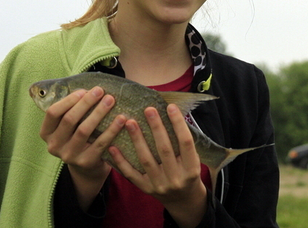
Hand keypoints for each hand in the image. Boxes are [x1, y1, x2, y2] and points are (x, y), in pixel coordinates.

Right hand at [39, 86, 125, 209]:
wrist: (86, 166)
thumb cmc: (78, 135)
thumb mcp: (68, 125)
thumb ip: (72, 108)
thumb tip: (89, 86)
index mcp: (46, 133)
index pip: (53, 113)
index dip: (68, 100)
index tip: (84, 91)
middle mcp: (54, 146)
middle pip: (69, 119)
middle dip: (86, 103)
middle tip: (100, 91)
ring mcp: (69, 156)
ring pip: (84, 130)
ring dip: (99, 113)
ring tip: (111, 100)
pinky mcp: (86, 162)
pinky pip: (100, 143)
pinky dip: (112, 129)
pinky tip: (121, 119)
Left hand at [108, 104, 206, 227]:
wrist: (183, 200)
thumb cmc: (188, 173)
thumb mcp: (193, 160)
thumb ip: (183, 142)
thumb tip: (171, 113)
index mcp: (191, 169)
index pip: (185, 143)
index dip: (178, 124)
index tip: (170, 107)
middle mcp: (176, 178)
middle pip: (164, 149)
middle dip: (156, 127)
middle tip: (148, 109)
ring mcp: (159, 185)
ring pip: (146, 159)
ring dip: (137, 139)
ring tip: (130, 122)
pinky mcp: (146, 189)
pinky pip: (131, 174)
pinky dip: (121, 161)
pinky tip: (113, 147)